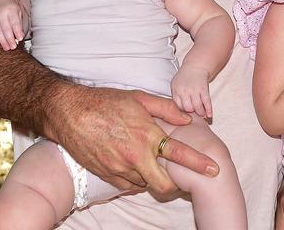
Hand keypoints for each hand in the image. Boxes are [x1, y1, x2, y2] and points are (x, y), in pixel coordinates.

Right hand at [0, 0, 27, 49]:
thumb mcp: (18, 11)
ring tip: (7, 48)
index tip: (20, 39)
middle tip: (13, 47)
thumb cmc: (11, 7)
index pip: (14, 22)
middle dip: (10, 39)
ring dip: (2, 41)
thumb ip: (19, 23)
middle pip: (5, 28)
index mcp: (11, 10)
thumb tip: (20, 37)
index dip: (17, 31)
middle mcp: (0, 13)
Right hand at [45, 84, 218, 195]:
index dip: (199, 164)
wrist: (69, 113)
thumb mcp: (139, 98)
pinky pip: (128, 185)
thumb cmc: (105, 102)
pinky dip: (135, 180)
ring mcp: (119, 168)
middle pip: (163, 184)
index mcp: (146, 134)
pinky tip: (134, 166)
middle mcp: (135, 155)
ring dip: (152, 178)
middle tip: (179, 177)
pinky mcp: (106, 175)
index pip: (179, 153)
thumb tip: (187, 118)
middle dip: (175, 185)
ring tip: (150, 164)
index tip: (214, 169)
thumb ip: (166, 109)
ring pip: (145, 184)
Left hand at [170, 66, 212, 117]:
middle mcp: (185, 91)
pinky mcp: (204, 89)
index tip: (186, 113)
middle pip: (188, 108)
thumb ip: (175, 96)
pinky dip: (208, 110)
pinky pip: (206, 102)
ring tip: (201, 114)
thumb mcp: (175, 84)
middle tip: (194, 114)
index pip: (178, 107)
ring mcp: (195, 90)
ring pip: (197, 107)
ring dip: (200, 113)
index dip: (183, 112)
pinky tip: (209, 115)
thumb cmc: (185, 77)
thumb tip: (177, 111)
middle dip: (191, 113)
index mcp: (176, 90)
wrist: (196, 65)